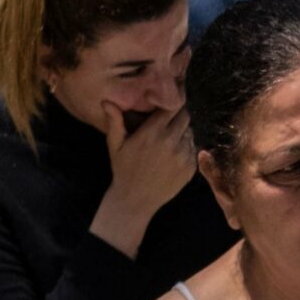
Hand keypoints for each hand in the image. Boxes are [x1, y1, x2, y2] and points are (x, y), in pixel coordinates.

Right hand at [90, 98, 195, 256]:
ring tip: (171, 136)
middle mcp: (171, 141)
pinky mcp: (190, 167)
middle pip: (186, 116)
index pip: (173, 106)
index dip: (173, 101)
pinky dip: (187, 147)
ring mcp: (183, 155)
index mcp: (153, 132)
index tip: (171, 99)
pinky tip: (174, 152)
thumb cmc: (123, 169)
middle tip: (171, 118)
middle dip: (179, 115)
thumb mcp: (115, 145)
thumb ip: (114, 121)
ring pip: (191, 132)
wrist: (135, 200)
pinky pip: (194, 148)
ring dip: (184, 131)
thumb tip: (106, 101)